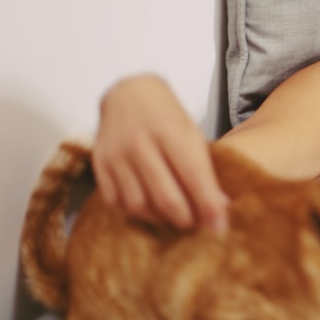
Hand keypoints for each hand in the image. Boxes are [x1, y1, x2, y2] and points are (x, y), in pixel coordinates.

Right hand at [91, 74, 227, 230]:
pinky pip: (116, 201)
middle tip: (199, 227)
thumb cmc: (167, 116)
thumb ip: (203, 169)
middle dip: (186, 219)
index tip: (219, 227)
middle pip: (165, 197)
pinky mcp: (100, 164)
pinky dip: (136, 213)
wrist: (128, 92)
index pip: (193, 176)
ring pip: (139, 204)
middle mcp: (141, 144)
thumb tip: (219, 208)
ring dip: (162, 220)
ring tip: (176, 220)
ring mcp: (117, 155)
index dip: (207, 205)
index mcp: (170, 131)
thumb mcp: (191, 133)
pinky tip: (151, 212)